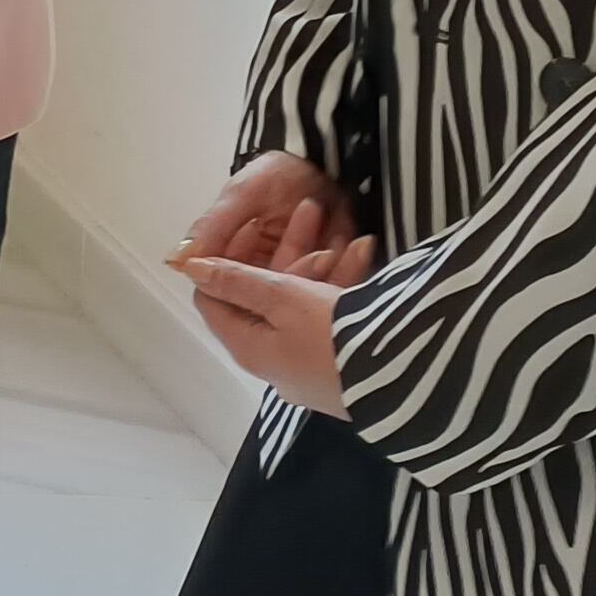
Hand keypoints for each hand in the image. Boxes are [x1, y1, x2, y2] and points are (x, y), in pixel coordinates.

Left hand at [169, 168, 375, 410]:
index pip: (214, 299)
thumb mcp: (282, 297)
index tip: (252, 226)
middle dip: (288, 253)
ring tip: (355, 236)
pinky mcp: (339, 366)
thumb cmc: (332, 335)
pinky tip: (367, 255)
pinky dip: (344, 288)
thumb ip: (236, 280)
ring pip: (303, 304)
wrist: (406, 380)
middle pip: (263, 297)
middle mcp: (272, 360)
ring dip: (324, 265)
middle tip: (313, 214)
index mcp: (248, 346)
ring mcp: (307, 366)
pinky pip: (330, 319)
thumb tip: (189, 268)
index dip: (224, 260)